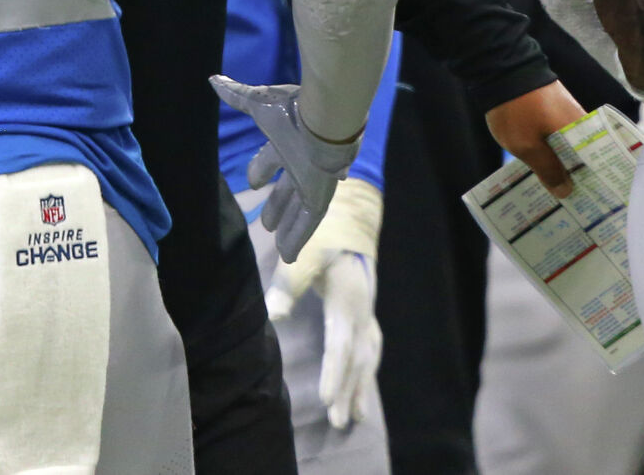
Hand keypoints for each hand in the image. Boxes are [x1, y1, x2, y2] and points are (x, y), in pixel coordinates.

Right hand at [211, 76, 358, 261]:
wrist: (326, 122)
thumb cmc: (292, 112)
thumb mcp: (258, 105)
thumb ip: (237, 96)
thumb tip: (213, 80)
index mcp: (286, 144)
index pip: (269, 162)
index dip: (260, 172)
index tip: (253, 183)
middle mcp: (299, 166)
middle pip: (285, 192)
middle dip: (276, 206)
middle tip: (265, 223)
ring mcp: (310, 184)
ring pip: (296, 212)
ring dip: (286, 229)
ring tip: (278, 248)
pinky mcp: (319, 198)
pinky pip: (306, 224)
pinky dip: (297, 239)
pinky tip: (288, 257)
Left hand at [284, 251, 380, 429]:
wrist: (349, 219)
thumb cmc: (321, 237)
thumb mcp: (301, 256)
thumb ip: (287, 287)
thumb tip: (273, 316)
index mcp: (348, 302)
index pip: (341, 347)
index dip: (335, 375)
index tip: (327, 399)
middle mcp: (364, 313)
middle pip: (359, 361)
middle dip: (349, 392)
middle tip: (339, 423)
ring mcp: (369, 313)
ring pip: (368, 359)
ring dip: (360, 388)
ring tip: (356, 419)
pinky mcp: (366, 313)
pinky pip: (370, 350)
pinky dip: (367, 373)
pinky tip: (363, 387)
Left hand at [484, 80, 585, 197]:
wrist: (500, 71)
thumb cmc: (516, 111)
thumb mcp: (527, 146)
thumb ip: (547, 169)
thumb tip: (566, 191)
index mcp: (583, 133)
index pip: (599, 164)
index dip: (596, 185)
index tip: (593, 206)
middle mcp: (582, 125)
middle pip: (585, 158)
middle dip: (579, 180)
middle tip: (574, 206)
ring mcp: (568, 117)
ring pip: (570, 149)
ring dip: (564, 167)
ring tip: (559, 194)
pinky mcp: (554, 112)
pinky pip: (559, 139)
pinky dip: (554, 153)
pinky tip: (546, 171)